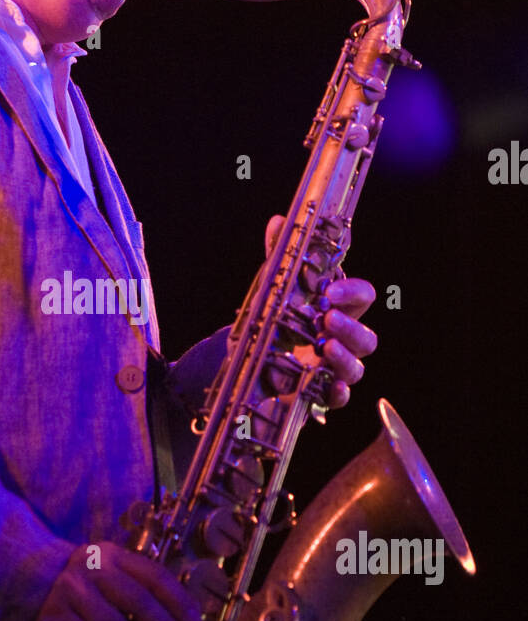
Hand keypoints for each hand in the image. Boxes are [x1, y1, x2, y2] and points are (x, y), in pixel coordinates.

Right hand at [32, 541, 202, 620]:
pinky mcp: (54, 615)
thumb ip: (139, 588)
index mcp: (113, 554)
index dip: (178, 599)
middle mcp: (92, 567)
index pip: (153, 575)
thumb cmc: (81, 583)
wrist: (24, 578)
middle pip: (136, 599)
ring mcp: (71, 590)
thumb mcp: (109, 573)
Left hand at [265, 215, 376, 409]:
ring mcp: (334, 370)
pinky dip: (338, 394)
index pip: (363, 298)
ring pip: (358, 368)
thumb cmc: (276, 322)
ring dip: (345, 357)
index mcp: (338, 310)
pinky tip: (329, 386)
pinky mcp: (320, 395)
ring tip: (323, 346)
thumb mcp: (273, 289)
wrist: (253, 363)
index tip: (331, 290)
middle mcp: (342, 340)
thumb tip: (279, 222)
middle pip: (368, 337)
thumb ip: (279, 258)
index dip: (353, 293)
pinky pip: (340, 398)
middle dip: (351, 327)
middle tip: (327, 319)